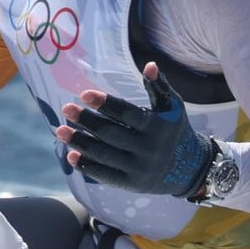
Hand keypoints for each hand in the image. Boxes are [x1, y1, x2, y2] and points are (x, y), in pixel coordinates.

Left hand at [56, 62, 211, 196]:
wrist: (189, 169)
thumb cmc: (174, 130)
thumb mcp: (172, 107)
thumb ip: (158, 86)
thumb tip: (149, 64)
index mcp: (157, 127)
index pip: (126, 114)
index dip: (105, 104)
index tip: (83, 94)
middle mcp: (148, 149)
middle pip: (110, 134)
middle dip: (86, 121)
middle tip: (66, 109)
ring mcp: (139, 168)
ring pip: (104, 155)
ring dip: (79, 142)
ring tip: (60, 130)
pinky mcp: (131, 184)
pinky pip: (105, 175)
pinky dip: (86, 166)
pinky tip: (70, 154)